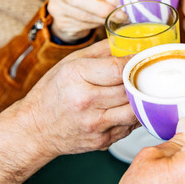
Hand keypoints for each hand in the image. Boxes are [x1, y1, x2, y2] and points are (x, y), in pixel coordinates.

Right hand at [0, 41, 137, 183]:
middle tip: (149, 72)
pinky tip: (129, 107)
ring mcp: (95, 124)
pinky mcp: (102, 141)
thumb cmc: (52, 92)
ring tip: (143, 90)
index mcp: (76, 76)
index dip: (136, 62)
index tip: (144, 58)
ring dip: (142, 99)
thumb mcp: (70, 63)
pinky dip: (134, 116)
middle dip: (141, 79)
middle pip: (129, 88)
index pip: (119, 68)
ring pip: (135, 110)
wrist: (35, 129)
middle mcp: (85, 101)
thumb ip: (102, 51)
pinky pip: (129, 126)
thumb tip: (129, 42)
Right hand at [48, 0, 117, 42]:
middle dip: (100, 7)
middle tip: (117, 12)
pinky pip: (82, 26)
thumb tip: (118, 2)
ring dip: (102, 18)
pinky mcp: (61, 24)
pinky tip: (103, 22)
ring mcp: (56, 9)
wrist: (68, 10)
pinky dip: (96, 24)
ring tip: (115, 18)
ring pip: (81, 15)